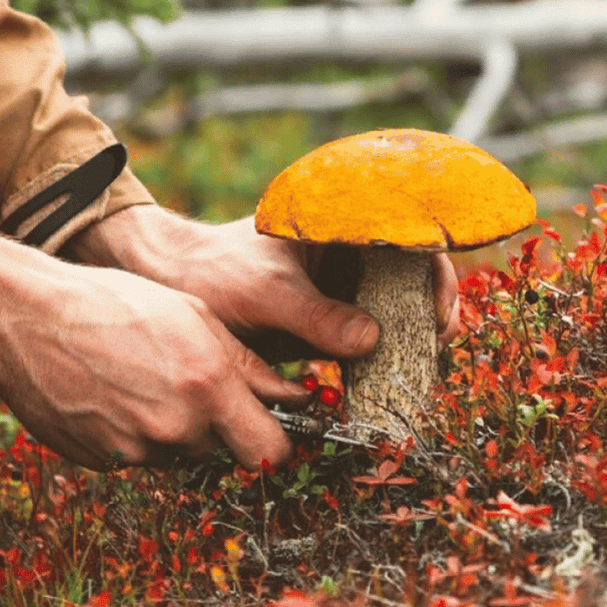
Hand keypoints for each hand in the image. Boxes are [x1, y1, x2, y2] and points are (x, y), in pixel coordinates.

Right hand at [0, 235, 307, 470]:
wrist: (27, 317)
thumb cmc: (114, 302)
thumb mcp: (195, 315)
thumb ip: (250, 364)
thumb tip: (295, 396)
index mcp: (208, 388)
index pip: (271, 451)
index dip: (273, 440)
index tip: (267, 425)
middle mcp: (176, 428)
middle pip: (221, 451)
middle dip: (216, 425)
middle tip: (186, 381)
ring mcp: (135, 450)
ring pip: (176, 452)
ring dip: (171, 428)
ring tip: (140, 378)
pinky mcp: (101, 461)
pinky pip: (134, 455)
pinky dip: (131, 433)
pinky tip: (110, 392)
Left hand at [68, 205, 461, 353]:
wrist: (168, 285)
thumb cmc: (212, 271)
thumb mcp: (266, 293)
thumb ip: (318, 317)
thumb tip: (372, 341)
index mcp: (341, 224)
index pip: (413, 239)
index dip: (437, 274)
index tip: (438, 313)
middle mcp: (348, 252)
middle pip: (413, 278)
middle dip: (429, 313)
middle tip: (433, 348)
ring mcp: (338, 286)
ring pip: (394, 311)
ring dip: (408, 340)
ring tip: (413, 371)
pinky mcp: (326, 319)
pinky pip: (366, 338)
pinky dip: (380, 358)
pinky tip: (383, 381)